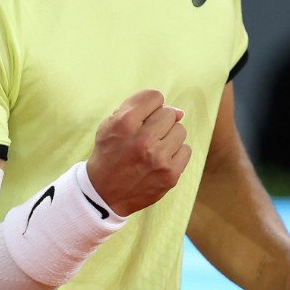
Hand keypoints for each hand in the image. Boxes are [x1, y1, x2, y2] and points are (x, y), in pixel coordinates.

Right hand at [85, 89, 190, 215]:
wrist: (103, 193)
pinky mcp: (170, 175)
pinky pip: (186, 150)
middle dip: (158, 122)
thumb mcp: (110, 124)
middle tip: (146, 136)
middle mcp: (142, 140)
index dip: (149, 106)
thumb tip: (180, 111)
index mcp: (124, 123)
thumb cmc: (110, 153)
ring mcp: (158, 159)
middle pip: (169, 113)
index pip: (155, 96)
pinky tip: (160, 160)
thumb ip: (139, 108)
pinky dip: (175, 154)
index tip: (141, 118)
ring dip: (168, 137)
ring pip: (180, 131)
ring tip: (153, 149)